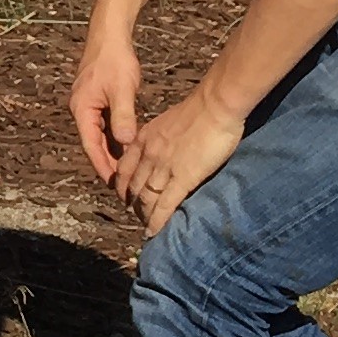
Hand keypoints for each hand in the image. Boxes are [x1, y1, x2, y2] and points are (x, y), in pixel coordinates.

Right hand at [70, 27, 143, 190]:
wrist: (109, 35)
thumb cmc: (114, 60)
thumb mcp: (122, 89)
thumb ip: (123, 116)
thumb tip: (126, 141)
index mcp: (82, 109)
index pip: (91, 145)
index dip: (102, 165)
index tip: (113, 182)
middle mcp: (81, 110)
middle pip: (93, 143)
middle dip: (107, 162)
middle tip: (123, 183)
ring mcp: (88, 105)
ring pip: (99, 135)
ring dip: (111, 151)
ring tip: (127, 169)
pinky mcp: (97, 100)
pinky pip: (104, 124)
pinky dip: (114, 136)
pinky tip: (128, 145)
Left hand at [117, 91, 246, 240]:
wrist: (215, 105)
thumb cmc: (200, 110)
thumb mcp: (168, 122)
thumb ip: (161, 138)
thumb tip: (164, 149)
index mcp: (144, 139)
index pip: (124, 168)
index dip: (121, 185)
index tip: (124, 195)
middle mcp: (148, 155)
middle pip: (132, 186)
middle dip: (131, 203)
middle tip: (134, 214)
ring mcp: (163, 168)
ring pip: (145, 198)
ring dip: (143, 215)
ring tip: (145, 226)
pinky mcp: (182, 178)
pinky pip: (164, 204)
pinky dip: (157, 221)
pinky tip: (153, 231)